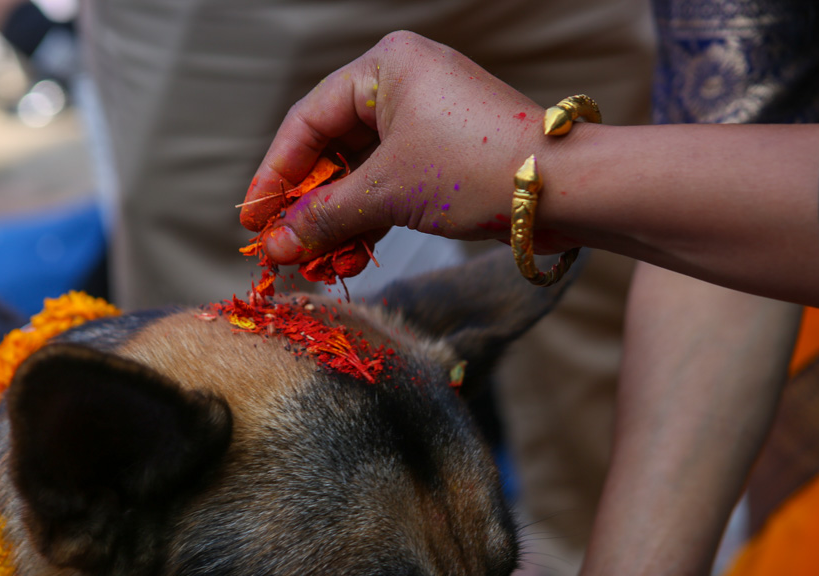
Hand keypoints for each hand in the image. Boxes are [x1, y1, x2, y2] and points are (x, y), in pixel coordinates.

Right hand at [241, 32, 582, 264]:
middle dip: (308, 206)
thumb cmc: (478, 170)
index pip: (307, 120)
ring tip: (317, 265)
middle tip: (281, 249)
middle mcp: (403, 83)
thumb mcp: (389, 193)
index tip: (252, 219)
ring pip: (362, 172)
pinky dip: (371, 219)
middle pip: (333, 148)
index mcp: (385, 67)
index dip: (275, 175)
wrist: (566, 189)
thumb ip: (325, 217)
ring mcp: (427, 119)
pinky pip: (392, 184)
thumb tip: (275, 246)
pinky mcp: (445, 154)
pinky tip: (350, 257)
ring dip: (339, 221)